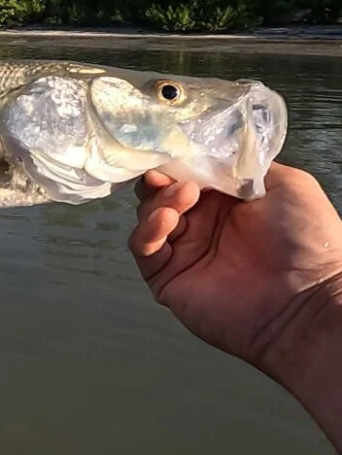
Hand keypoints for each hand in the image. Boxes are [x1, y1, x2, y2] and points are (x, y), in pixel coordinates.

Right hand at [128, 162, 341, 383]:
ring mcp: (184, 252)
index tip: (176, 153)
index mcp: (227, 203)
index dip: (178, 163)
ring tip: (182, 198)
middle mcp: (203, 226)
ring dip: (158, 201)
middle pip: (161, 193)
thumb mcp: (287, 185)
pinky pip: (144, 249)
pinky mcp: (168, 279)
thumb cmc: (308, 242)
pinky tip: (166, 220)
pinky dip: (147, 231)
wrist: (309, 301)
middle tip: (170, 176)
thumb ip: (245, 166)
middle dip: (161, 180)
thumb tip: (208, 155)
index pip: (188, 175)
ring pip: (148, 216)